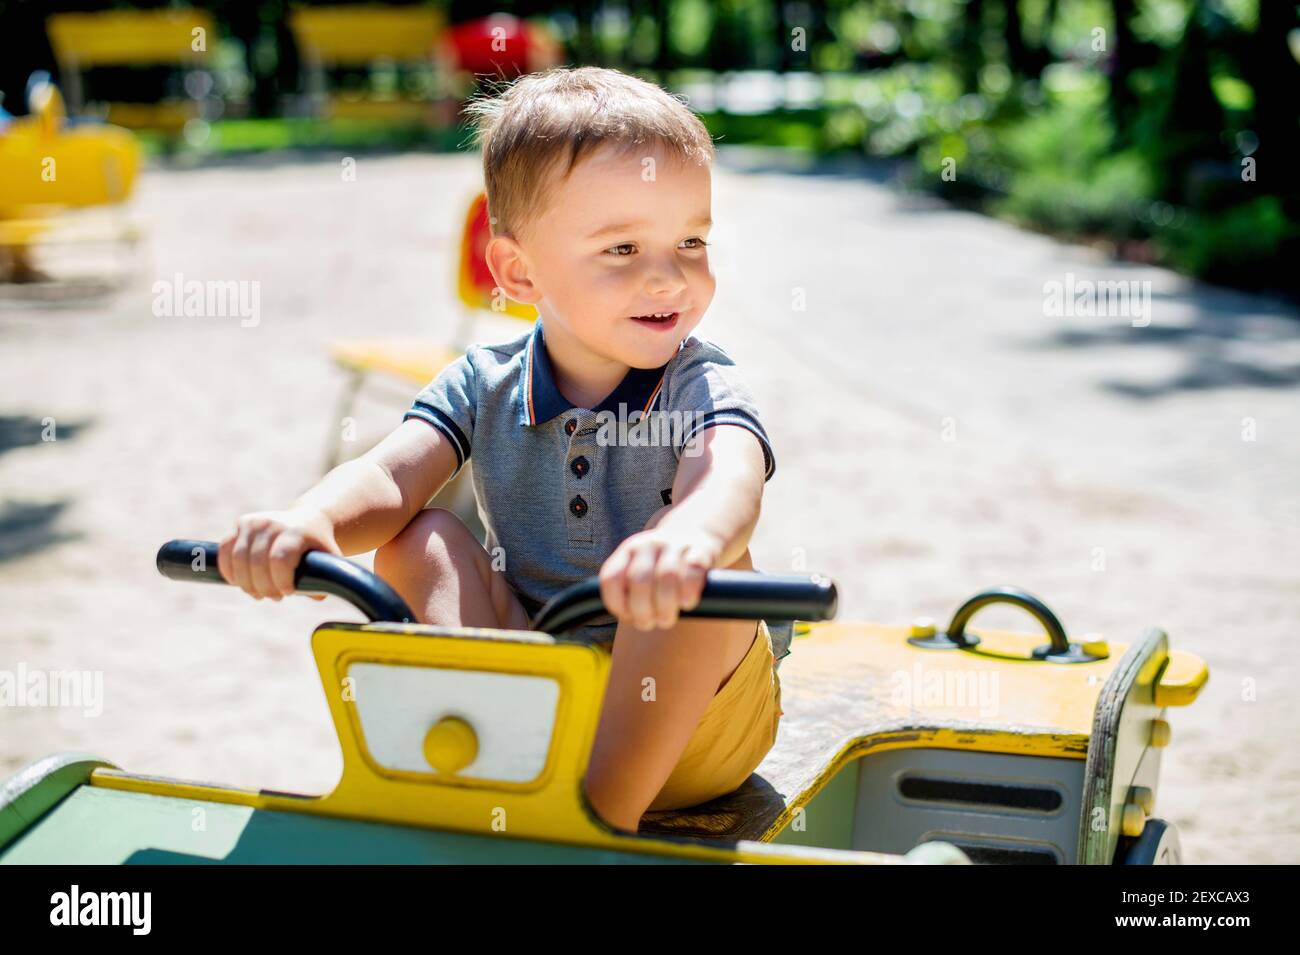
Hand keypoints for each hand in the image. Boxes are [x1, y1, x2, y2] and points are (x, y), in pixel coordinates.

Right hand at [217, 507, 339, 600]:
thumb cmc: (318, 546)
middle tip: (275, 597)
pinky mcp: (241, 524)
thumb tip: (316, 596)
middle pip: (257, 563)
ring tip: (259, 593)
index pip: (280, 559)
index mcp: (296, 532)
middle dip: (263, 587)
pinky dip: (229, 570)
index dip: (280, 581)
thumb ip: (325, 579)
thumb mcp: (328, 560)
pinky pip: (225, 550)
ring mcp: (254, 522)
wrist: (309, 520)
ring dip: (246, 583)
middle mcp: (273, 523)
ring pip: (237, 559)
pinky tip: (239, 582)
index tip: (288, 592)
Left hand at [598, 527, 723, 631]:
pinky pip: (693, 570)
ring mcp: (674, 545)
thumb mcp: (639, 572)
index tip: (629, 617)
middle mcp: (648, 545)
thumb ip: (628, 592)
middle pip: (639, 580)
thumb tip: (630, 618)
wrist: (695, 536)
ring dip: (665, 606)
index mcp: (627, 552)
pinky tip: (686, 603)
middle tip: (651, 623)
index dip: (617, 604)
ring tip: (667, 619)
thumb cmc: (661, 568)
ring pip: (666, 575)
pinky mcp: (701, 549)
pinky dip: (689, 590)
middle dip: (643, 610)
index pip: (612, 578)